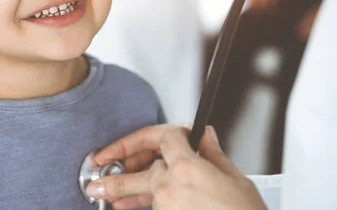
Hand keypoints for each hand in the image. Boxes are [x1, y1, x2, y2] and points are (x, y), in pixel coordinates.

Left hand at [87, 125, 266, 209]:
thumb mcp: (237, 179)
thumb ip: (213, 154)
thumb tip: (205, 137)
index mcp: (188, 166)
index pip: (164, 137)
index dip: (159, 134)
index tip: (149, 139)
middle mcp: (170, 185)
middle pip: (138, 169)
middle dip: (116, 162)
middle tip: (100, 163)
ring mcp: (164, 206)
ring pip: (143, 190)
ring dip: (123, 189)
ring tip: (101, 189)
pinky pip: (151, 207)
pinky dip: (143, 205)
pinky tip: (127, 205)